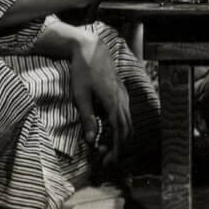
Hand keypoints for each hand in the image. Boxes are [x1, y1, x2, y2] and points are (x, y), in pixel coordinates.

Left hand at [70, 31, 131, 166]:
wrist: (91, 48)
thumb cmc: (83, 71)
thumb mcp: (81, 95)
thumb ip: (87, 118)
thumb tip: (92, 140)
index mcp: (113, 102)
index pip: (120, 131)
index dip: (116, 148)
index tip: (109, 160)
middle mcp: (122, 99)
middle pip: (127, 129)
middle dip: (119, 146)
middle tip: (106, 158)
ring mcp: (123, 94)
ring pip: (128, 121)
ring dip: (119, 136)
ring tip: (106, 146)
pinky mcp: (121, 91)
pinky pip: (125, 113)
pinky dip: (120, 125)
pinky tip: (109, 128)